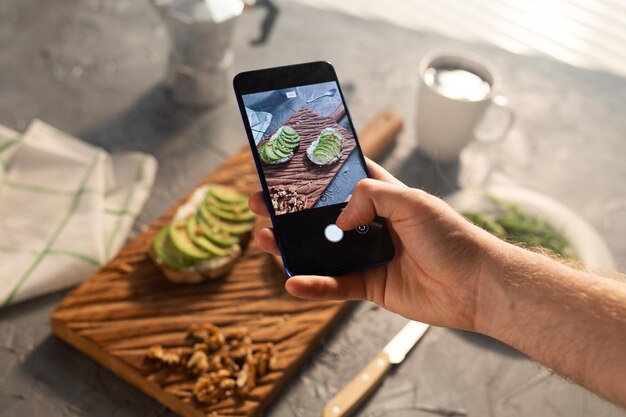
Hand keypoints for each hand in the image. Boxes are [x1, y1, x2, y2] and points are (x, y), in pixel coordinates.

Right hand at [248, 159, 499, 330]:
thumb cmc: (450, 236)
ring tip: (262, 238)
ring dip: (290, 246)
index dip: (313, 173)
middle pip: (320, 216)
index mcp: (381, 197)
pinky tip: (291, 281)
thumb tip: (337, 221)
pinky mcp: (369, 286)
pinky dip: (313, 285)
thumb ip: (369, 196)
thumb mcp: (410, 201)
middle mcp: (370, 225)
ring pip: (320, 251)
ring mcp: (367, 256)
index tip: (284, 167)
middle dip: (288, 210)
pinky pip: (334, 286)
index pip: (340, 179)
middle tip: (258, 203)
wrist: (476, 284)